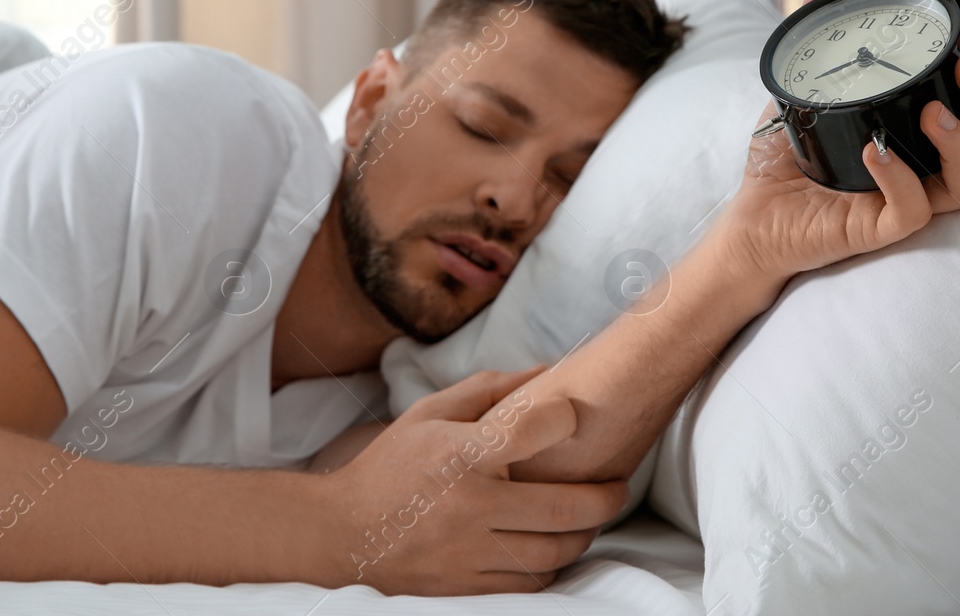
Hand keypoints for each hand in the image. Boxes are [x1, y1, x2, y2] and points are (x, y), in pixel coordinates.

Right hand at [321, 367, 627, 594]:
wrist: (342, 535)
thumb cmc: (391, 467)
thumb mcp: (428, 414)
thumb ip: (487, 390)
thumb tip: (546, 372)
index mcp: (459, 456)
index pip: (527, 433)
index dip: (562, 420)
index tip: (575, 417)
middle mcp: (469, 506)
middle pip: (562, 508)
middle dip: (604, 497)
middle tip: (617, 488)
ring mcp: (470, 552)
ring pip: (553, 552)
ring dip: (583, 535)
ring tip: (590, 519)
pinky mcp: (468, 587)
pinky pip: (530, 583)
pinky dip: (552, 566)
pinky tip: (553, 547)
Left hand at [719, 0, 959, 281]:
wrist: (753, 210)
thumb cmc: (790, 148)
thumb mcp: (806, 78)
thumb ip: (822, 25)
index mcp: (928, 128)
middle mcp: (931, 164)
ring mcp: (911, 197)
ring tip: (933, 109)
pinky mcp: (881, 228)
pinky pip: (914, 210)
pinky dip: (902, 179)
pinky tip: (877, 150)